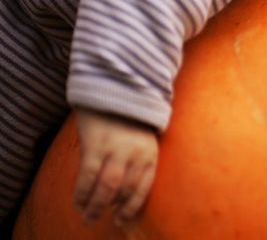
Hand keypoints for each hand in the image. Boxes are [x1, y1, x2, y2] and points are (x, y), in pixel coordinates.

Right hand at [73, 108, 158, 226]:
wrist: (112, 87)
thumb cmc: (123, 118)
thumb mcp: (138, 139)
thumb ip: (133, 162)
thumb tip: (120, 194)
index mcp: (150, 152)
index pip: (144, 187)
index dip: (132, 207)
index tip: (121, 219)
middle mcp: (137, 152)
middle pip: (125, 190)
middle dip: (110, 209)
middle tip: (95, 219)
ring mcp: (117, 148)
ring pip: (108, 187)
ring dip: (95, 206)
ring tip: (86, 216)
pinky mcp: (96, 144)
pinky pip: (88, 176)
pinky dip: (82, 193)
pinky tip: (76, 201)